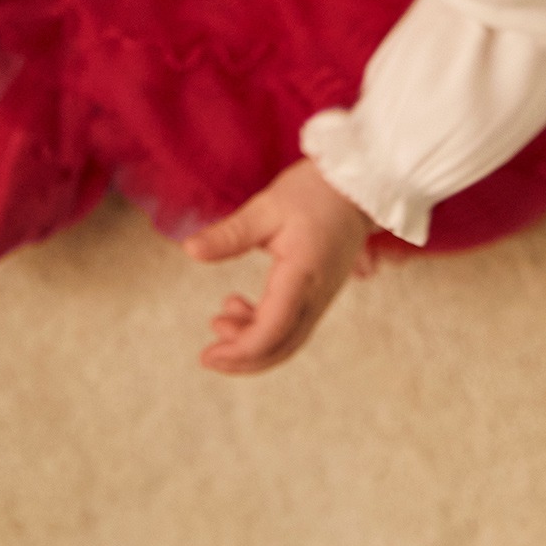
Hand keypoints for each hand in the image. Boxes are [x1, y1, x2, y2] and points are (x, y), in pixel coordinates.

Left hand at [184, 158, 372, 373]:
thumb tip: (189, 250)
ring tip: (218, 321)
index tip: (207, 354)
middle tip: (207, 355)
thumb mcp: (266, 208)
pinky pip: (292, 323)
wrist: (356, 187)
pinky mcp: (319, 292)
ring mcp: (321, 297)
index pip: (273, 329)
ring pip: (287, 339)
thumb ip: (230, 234)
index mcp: (303, 276)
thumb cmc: (312, 192)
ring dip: (253, 342)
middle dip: (243, 358)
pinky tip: (238, 305)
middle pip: (282, 346)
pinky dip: (264, 326)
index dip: (240, 349)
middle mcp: (316, 295)